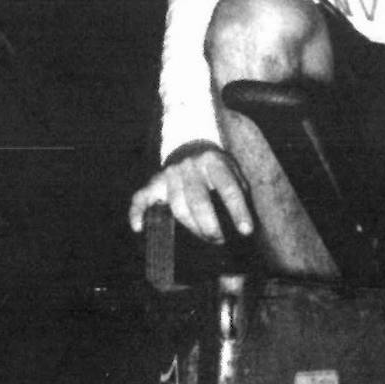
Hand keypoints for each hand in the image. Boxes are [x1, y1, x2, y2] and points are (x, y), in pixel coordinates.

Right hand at [128, 143, 253, 242]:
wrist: (189, 143)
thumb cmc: (215, 166)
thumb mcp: (232, 169)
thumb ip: (240, 191)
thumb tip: (248, 225)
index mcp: (214, 161)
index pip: (228, 188)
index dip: (238, 210)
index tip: (246, 230)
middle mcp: (190, 166)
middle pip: (199, 200)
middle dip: (210, 225)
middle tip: (219, 240)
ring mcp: (170, 173)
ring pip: (177, 205)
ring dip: (191, 226)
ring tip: (206, 237)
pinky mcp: (154, 182)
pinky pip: (141, 198)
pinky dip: (137, 213)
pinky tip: (139, 228)